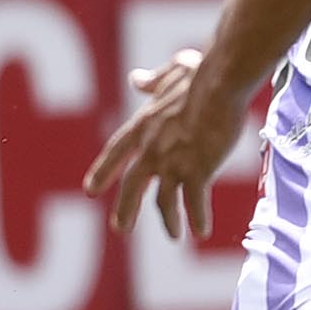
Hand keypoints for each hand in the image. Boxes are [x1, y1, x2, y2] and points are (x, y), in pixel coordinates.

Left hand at [82, 48, 245, 239]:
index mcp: (142, 125)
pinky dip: (198, 218)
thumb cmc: (201, 75)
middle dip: (126, 209)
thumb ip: (153, 81)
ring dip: (169, 221)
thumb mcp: (172, 74)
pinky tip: (202, 233)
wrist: (219, 84)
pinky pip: (195, 202)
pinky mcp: (197, 170)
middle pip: (133, 185)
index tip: (91, 190)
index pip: (115, 153)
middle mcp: (151, 149)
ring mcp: (173, 162)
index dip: (103, 172)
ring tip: (174, 235)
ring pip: (164, 200)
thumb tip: (137, 79)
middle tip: (120, 228)